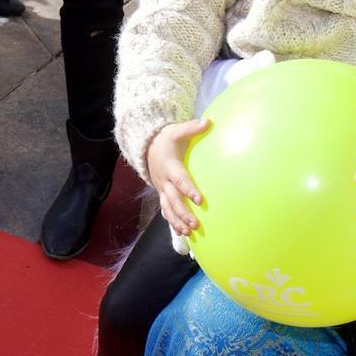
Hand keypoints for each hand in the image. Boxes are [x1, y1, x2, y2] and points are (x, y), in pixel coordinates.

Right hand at [146, 118, 209, 236]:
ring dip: (177, 221)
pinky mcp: (162, 194)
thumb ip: (192, 128)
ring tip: (188, 233)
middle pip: (173, 200)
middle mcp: (164, 181)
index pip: (180, 180)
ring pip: (168, 208)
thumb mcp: (176, 130)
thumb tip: (209, 122)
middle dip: (183, 213)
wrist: (147, 147)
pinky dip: (172, 222)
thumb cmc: (166, 139)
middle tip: (195, 224)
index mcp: (170, 166)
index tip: (200, 200)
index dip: (189, 190)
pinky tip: (181, 233)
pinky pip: (166, 210)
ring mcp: (162, 189)